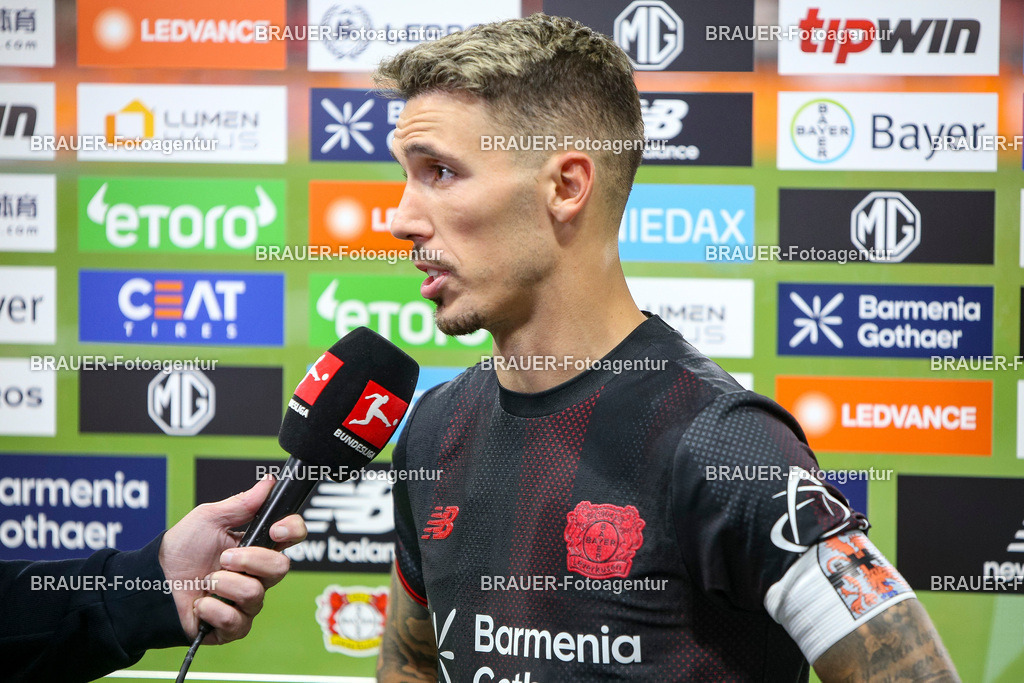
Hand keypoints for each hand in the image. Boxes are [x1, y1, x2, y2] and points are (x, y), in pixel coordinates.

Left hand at [158, 477, 306, 643]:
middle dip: (249, 561)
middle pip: (281, 567)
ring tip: (205, 581)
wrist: (151, 583)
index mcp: (256, 545)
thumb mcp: (209, 519)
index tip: (274, 529)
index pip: (292, 536)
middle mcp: (257, 574)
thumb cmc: (179, 550)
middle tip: (223, 558)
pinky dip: (213, 610)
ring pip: (256, 594)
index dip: (291, 531)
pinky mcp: (233, 627)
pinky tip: (200, 604)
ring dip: (224, 585)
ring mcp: (247, 602)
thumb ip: (242, 503)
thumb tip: (268, 482)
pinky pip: (237, 620)